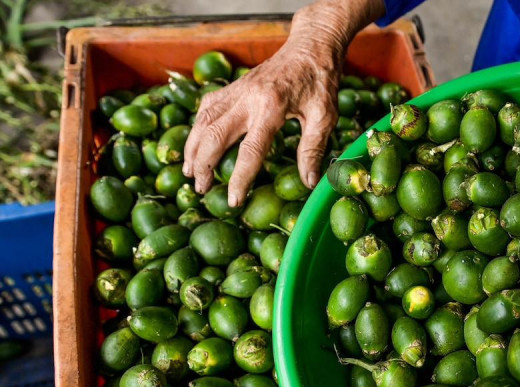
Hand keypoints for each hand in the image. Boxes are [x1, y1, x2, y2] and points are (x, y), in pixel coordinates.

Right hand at [182, 0, 385, 206]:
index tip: (233, 200)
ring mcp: (237, 90)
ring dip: (193, 147)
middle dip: (204, 164)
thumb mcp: (325, 117)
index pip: (250, 150)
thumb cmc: (320, 83)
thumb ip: (313, 149)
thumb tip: (309, 182)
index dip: (239, 178)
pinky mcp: (233, 86)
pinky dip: (198, 126)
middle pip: (216, 135)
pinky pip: (208, 107)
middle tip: (201, 188)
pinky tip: (196, 143)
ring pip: (204, 120)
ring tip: (190, 172)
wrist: (309, 48)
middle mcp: (248, 98)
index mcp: (272, 108)